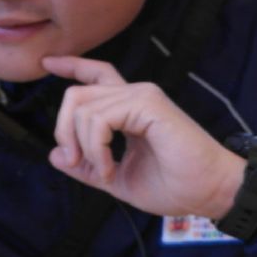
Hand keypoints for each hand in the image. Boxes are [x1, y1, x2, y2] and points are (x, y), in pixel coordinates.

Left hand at [42, 55, 244, 218]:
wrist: (209, 192)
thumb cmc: (175, 186)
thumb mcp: (118, 179)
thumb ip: (88, 167)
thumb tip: (55, 155)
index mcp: (130, 108)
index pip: (96, 76)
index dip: (71, 66)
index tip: (47, 63)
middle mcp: (135, 96)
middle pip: (77, 93)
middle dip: (63, 129)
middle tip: (76, 162)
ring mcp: (142, 96)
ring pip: (82, 106)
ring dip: (83, 147)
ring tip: (104, 172)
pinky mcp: (148, 104)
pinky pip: (99, 119)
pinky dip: (96, 148)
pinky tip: (110, 168)